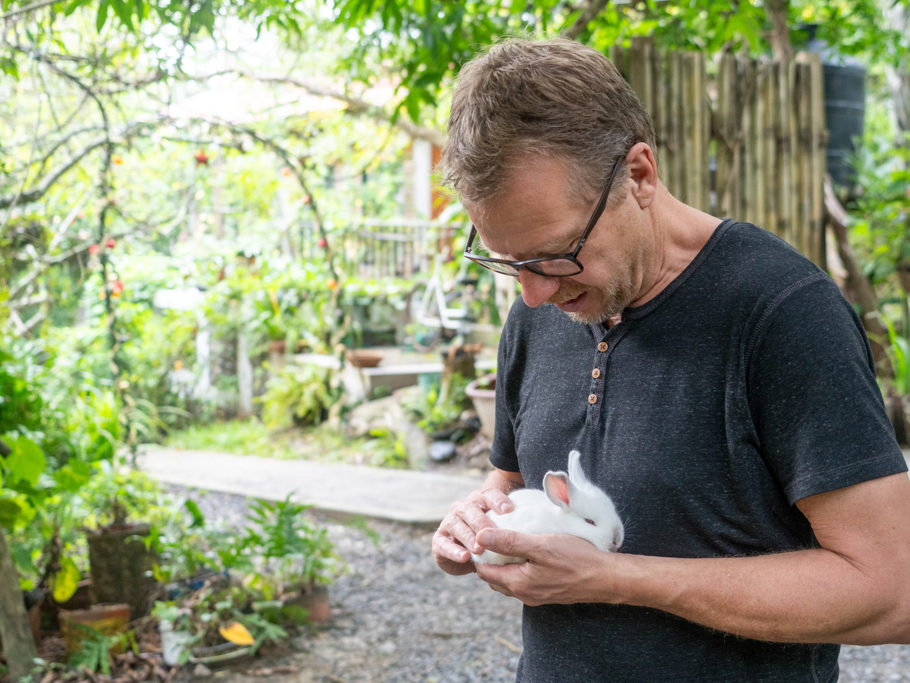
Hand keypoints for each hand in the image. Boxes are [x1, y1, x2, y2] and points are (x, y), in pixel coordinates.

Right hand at [432, 487, 514, 575]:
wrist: (465, 554)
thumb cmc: (492, 538)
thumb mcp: (504, 528)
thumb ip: (519, 520)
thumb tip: (548, 510)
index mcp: (479, 500)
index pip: (488, 495)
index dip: (498, 501)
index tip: (509, 511)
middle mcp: (462, 508)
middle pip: (470, 509)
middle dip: (481, 521)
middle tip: (493, 534)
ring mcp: (449, 523)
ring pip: (457, 526)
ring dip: (468, 537)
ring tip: (480, 550)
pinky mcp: (439, 541)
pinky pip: (444, 544)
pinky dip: (454, 551)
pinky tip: (465, 558)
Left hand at [474, 527, 619, 605]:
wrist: (605, 578)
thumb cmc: (575, 559)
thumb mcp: (540, 545)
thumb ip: (509, 541)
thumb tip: (480, 536)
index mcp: (518, 583)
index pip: (484, 571)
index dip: (478, 553)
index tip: (478, 535)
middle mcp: (524, 594)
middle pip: (494, 578)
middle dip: (487, 560)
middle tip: (488, 538)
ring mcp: (536, 596)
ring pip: (508, 581)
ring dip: (502, 565)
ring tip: (504, 544)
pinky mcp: (547, 594)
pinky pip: (522, 583)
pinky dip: (516, 569)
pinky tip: (525, 555)